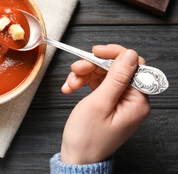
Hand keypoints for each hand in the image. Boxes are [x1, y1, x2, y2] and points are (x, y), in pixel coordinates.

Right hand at [59, 44, 149, 164]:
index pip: (133, 65)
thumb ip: (116, 77)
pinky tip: (71, 87)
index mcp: (137, 101)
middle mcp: (132, 100)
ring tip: (70, 83)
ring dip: (85, 75)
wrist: (77, 157)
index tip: (95, 51)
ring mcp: (120, 101)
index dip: (114, 55)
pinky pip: (98, 83)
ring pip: (104, 74)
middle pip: (115, 68)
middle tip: (76, 69)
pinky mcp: (109, 102)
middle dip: (93, 66)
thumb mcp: (99, 103)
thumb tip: (129, 55)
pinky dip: (84, 82)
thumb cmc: (87, 137)